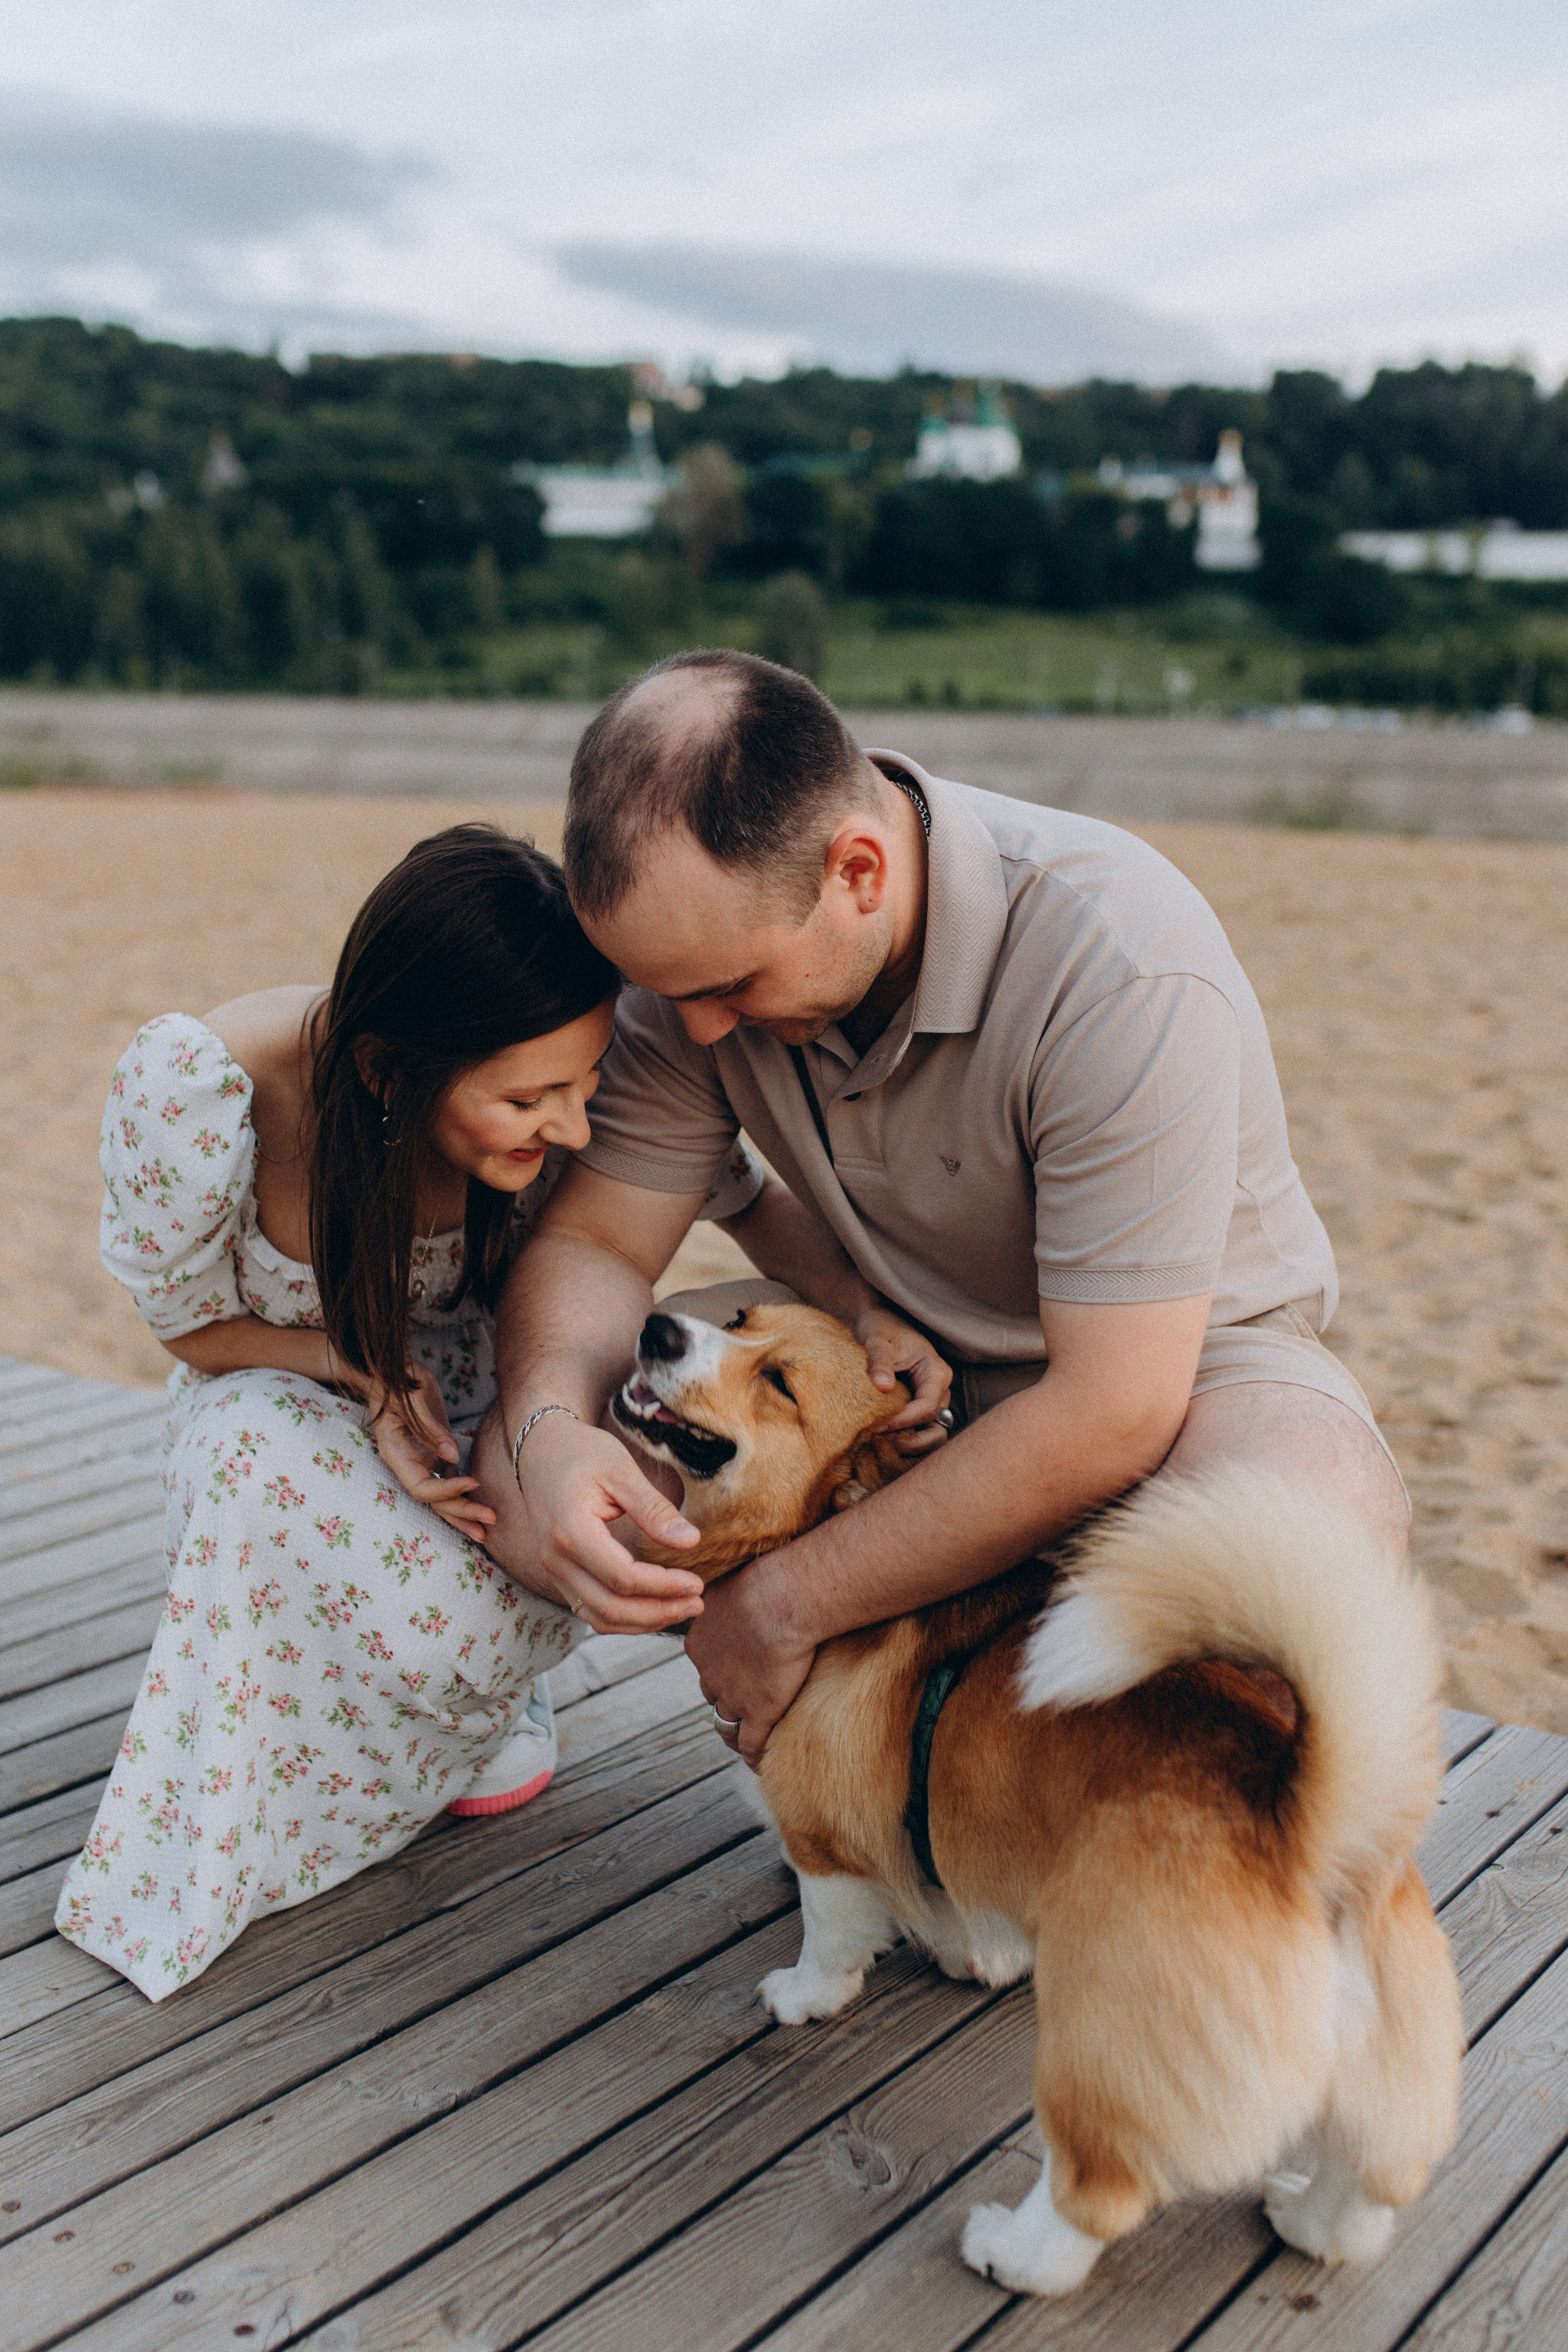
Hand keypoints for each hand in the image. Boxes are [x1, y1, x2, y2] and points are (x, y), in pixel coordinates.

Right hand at [362, 1362, 494, 1542]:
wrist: (389, 1370)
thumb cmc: (396, 1379)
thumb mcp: (409, 1398)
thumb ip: (428, 1428)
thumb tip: (452, 1456)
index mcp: (395, 1453)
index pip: (420, 1486)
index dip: (446, 1490)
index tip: (473, 1483)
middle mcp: (407, 1463)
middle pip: (434, 1499)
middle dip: (461, 1511)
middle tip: (490, 1521)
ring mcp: (421, 1460)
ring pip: (442, 1496)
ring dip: (464, 1512)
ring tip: (487, 1529)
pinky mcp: (434, 1453)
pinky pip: (449, 1480)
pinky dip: (464, 1494)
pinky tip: (480, 1506)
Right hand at [513, 1411, 707, 1634]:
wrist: (541, 1450)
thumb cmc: (583, 1454)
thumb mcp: (622, 1471)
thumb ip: (654, 1509)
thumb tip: (691, 1541)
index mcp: (570, 1531)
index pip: (622, 1577)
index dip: (664, 1586)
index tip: (697, 1582)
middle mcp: (555, 1558)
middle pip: (609, 1607)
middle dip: (658, 1612)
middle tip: (697, 1603)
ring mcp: (553, 1569)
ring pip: (598, 1616)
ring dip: (642, 1622)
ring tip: (682, 1609)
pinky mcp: (559, 1573)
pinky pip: (590, 1608)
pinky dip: (623, 1617)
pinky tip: (654, 1607)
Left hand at [685, 1552, 815, 1768]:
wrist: (780, 1599)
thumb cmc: (765, 1577)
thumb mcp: (732, 1577)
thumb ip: (729, 1587)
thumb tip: (735, 1574)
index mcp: (700, 1638)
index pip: (705, 1659)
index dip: (720, 1664)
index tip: (734, 1665)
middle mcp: (709, 1670)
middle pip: (711, 1690)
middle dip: (724, 1696)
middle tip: (742, 1700)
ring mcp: (732, 1695)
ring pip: (725, 1720)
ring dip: (735, 1729)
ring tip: (749, 1737)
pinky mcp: (757, 1713)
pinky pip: (749, 1745)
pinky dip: (753, 1756)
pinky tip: (761, 1764)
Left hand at [852, 1306, 952, 1455]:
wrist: (879, 1320)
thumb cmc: (880, 1326)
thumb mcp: (877, 1339)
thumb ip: (880, 1361)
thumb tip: (883, 1387)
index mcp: (936, 1372)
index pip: (926, 1408)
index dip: (903, 1421)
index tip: (876, 1426)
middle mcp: (939, 1389)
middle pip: (938, 1427)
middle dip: (915, 1442)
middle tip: (886, 1445)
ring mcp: (932, 1399)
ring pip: (933, 1433)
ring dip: (914, 1444)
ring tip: (887, 1446)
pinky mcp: (919, 1405)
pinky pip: (921, 1429)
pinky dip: (907, 1438)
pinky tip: (885, 1439)